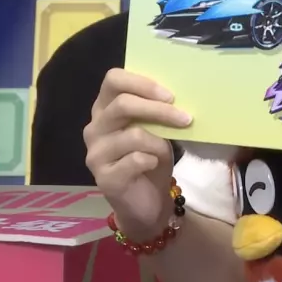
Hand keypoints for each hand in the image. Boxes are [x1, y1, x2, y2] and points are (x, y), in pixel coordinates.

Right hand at [83, 69, 191, 240]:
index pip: (113, 80)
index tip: (171, 95)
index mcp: (105, 109)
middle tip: (186, 118)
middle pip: (122, 105)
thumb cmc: (152, 158)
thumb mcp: (157, 129)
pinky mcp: (104, 177)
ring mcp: (96, 154)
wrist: (147, 202)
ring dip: (159, 141)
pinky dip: (152, 161)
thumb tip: (181, 94)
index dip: (142, 83)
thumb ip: (158, 111)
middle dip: (159, 110)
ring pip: (133, 135)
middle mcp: (95, 128)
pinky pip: (135, 160)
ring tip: (166, 150)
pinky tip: (153, 165)